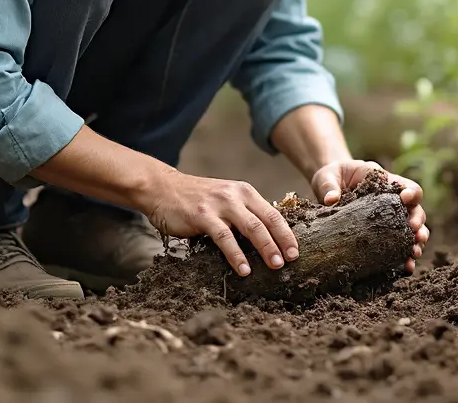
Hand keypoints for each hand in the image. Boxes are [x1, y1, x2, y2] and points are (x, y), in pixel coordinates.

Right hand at [143, 171, 297, 276]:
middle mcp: (236, 195)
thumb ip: (242, 214)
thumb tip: (264, 238)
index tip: (295, 251)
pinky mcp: (203, 216)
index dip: (286, 233)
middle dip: (282, 242)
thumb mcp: (224, 200)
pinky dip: (235, 255)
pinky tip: (243, 269)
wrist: (162, 188)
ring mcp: (220, 205)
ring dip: (265, 247)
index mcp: (245, 192)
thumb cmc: (195, 199)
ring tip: (275, 266)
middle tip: (292, 260)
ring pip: (251, 227)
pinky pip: (224, 237)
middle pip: (267, 221)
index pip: (273, 214)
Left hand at [310, 159, 428, 272]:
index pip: (406, 186)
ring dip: (417, 241)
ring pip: (413, 229)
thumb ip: (329, 185)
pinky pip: (398, 245)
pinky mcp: (382, 235)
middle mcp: (392, 201)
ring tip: (415, 252)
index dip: (411, 192)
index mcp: (384, 182)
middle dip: (418, 220)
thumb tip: (331, 200)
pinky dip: (405, 256)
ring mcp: (389, 219)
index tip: (405, 199)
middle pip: (415, 209)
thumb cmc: (332, 176)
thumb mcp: (328, 176)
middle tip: (414, 231)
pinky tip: (406, 266)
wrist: (328, 188)